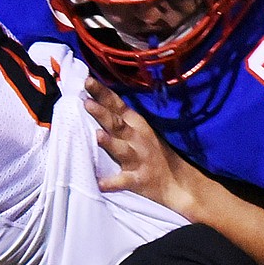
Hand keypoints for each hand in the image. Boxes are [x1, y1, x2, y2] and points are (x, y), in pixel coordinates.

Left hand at [83, 76, 193, 214]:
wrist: (177, 183)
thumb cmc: (152, 152)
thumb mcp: (139, 129)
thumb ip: (118, 117)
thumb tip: (91, 99)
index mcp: (136, 124)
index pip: (116, 105)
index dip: (102, 93)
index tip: (87, 80)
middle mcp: (137, 139)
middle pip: (117, 124)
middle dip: (102, 113)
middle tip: (86, 102)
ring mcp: (138, 159)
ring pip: (122, 150)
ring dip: (110, 143)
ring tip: (98, 136)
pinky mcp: (138, 180)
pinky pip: (124, 181)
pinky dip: (112, 183)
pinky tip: (100, 183)